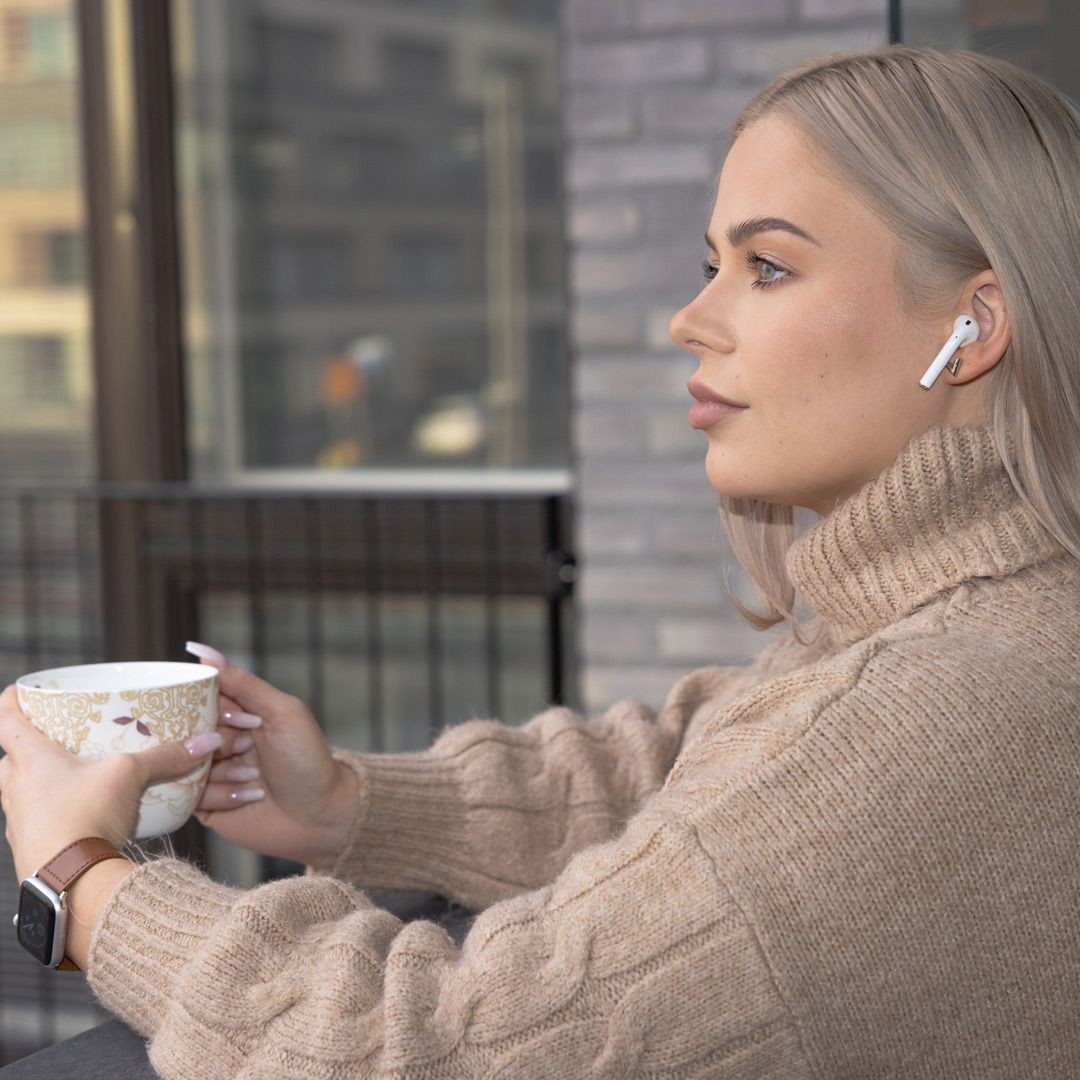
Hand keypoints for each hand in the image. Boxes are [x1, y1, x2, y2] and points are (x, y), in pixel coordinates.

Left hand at [0, 684, 221, 882]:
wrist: (69, 883)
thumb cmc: (84, 817)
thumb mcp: (130, 776)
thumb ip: (167, 757)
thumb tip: (207, 741)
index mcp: (28, 759)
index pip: (4, 718)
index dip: (13, 700)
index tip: (24, 691)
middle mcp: (14, 787)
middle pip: (9, 756)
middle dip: (29, 744)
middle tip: (57, 735)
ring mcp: (18, 820)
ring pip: (20, 789)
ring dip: (40, 780)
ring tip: (73, 773)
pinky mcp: (30, 848)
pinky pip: (37, 820)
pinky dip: (54, 811)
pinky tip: (81, 812)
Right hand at [185, 643, 358, 870]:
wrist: (320, 814)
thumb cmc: (307, 759)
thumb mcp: (282, 712)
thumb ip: (244, 683)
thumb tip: (203, 653)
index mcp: (235, 712)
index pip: (198, 697)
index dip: (214, 708)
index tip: (243, 720)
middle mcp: (217, 740)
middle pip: (187, 730)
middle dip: (220, 741)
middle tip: (249, 748)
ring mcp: (207, 772)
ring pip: (184, 763)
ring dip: (223, 770)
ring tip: (255, 775)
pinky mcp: (202, 805)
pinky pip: (188, 795)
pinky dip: (222, 795)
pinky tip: (251, 795)